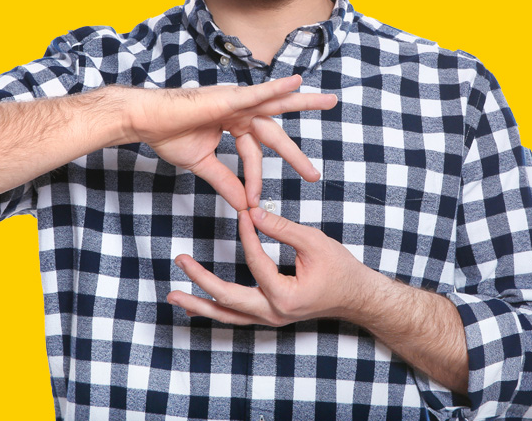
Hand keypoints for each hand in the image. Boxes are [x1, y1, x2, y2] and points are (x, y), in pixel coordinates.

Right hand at [127, 75, 336, 210]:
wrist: (145, 121)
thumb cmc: (168, 136)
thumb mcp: (203, 164)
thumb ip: (226, 181)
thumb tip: (243, 203)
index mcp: (232, 123)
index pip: (254, 153)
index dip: (255, 178)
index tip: (253, 202)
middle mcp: (238, 109)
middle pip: (274, 131)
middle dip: (294, 153)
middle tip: (315, 173)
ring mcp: (234, 100)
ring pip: (276, 104)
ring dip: (304, 102)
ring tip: (330, 102)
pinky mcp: (228, 97)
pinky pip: (258, 93)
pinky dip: (278, 88)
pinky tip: (297, 83)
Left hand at [167, 206, 374, 325]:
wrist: (357, 297)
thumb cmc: (340, 269)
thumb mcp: (314, 243)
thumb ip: (281, 228)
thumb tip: (252, 212)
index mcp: (285, 296)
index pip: (256, 262)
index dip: (247, 234)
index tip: (243, 211)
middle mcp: (273, 314)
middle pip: (228, 300)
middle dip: (200, 281)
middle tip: (181, 261)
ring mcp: (270, 319)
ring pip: (227, 315)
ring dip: (200, 304)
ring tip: (174, 296)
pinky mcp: (269, 316)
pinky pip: (236, 315)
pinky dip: (216, 308)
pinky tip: (196, 303)